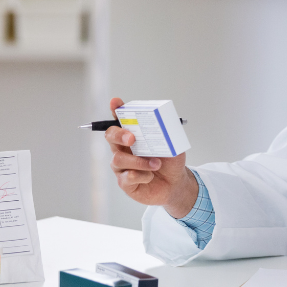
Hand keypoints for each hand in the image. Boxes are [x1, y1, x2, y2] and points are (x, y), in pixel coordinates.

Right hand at [106, 97, 196, 218]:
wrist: (176, 183)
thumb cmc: (170, 162)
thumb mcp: (173, 144)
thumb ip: (167, 134)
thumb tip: (165, 123)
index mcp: (134, 135)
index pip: (121, 120)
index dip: (116, 110)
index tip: (116, 102)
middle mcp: (124, 149)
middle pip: (111, 136)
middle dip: (119, 135)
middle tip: (132, 138)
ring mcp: (122, 166)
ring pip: (118, 159)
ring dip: (139, 161)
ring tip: (156, 164)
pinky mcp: (124, 182)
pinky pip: (127, 177)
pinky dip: (142, 175)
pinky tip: (150, 176)